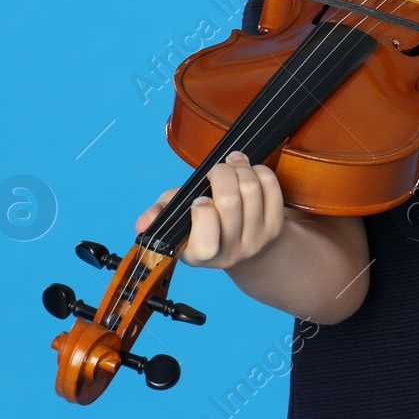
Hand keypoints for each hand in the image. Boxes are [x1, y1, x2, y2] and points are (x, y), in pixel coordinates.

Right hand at [134, 152, 286, 268]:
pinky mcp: (276, 227)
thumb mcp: (177, 223)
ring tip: (232, 164)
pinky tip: (249, 172)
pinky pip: (271, 187)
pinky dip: (259, 171)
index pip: (205, 234)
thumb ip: (159, 216)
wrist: (246, 251)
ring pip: (251, 190)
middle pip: (229, 201)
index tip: (199, 198)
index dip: (202, 207)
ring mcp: (256, 239)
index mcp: (201, 254)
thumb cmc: (205, 227)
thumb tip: (142, 225)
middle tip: (216, 171)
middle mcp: (230, 252)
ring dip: (240, 168)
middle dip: (221, 174)